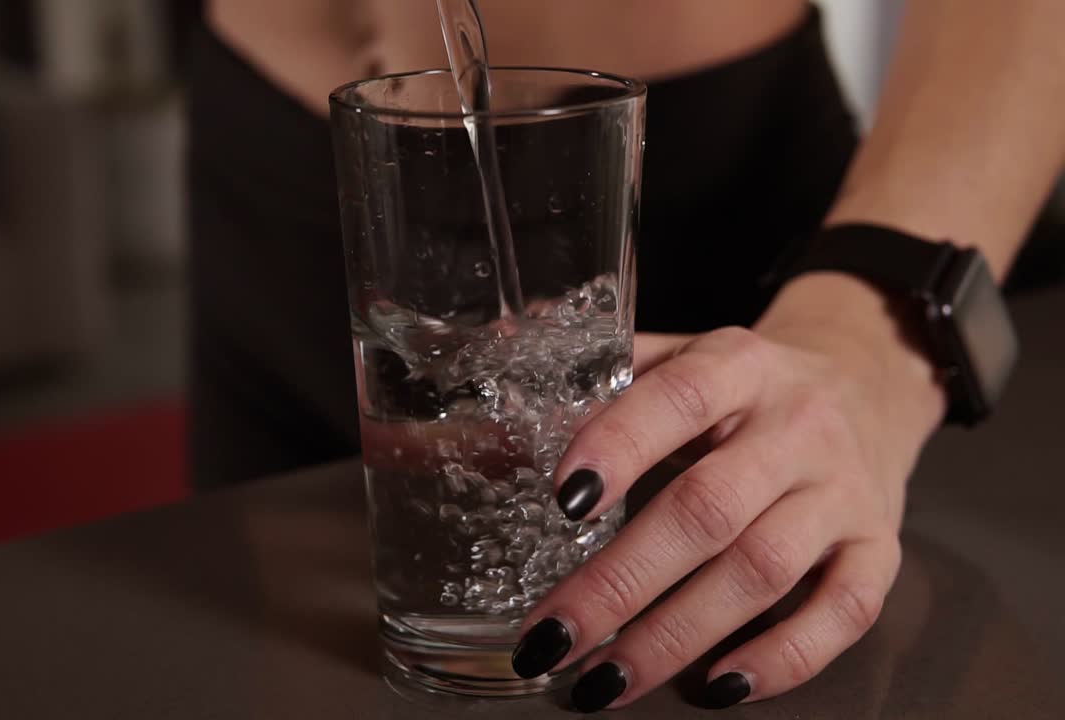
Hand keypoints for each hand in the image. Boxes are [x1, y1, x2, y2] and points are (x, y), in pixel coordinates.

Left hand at [511, 274, 946, 711]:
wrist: (872, 380)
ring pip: (764, 571)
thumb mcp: (681, 357)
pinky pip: (845, 610)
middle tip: (553, 635)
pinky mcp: (880, 545)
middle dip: (622, 582)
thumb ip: (599, 378)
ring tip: (607, 680)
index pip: (678, 399)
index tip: (562, 500)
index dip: (620, 445)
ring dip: (678, 635)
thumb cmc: (746, 384)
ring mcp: (844, 491)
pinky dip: (783, 657)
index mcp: (738, 365)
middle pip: (708, 509)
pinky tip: (717, 686)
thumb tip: (491, 392)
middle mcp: (797, 427)